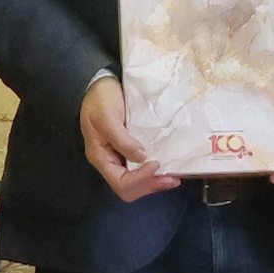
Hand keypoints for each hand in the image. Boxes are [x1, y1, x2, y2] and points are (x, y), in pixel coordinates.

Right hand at [80, 74, 179, 204]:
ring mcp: (120, 156)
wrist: (100, 84)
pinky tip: (168, 165)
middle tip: (172, 179)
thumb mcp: (107, 117)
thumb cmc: (99, 99)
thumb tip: (141, 157)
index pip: (119, 182)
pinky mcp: (130, 149)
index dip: (139, 179)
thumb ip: (122, 139)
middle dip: (150, 185)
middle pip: (129, 188)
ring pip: (137, 181)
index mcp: (101, 157)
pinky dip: (155, 171)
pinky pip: (142, 167)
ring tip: (174, 176)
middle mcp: (111, 161)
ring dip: (155, 181)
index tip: (155, 164)